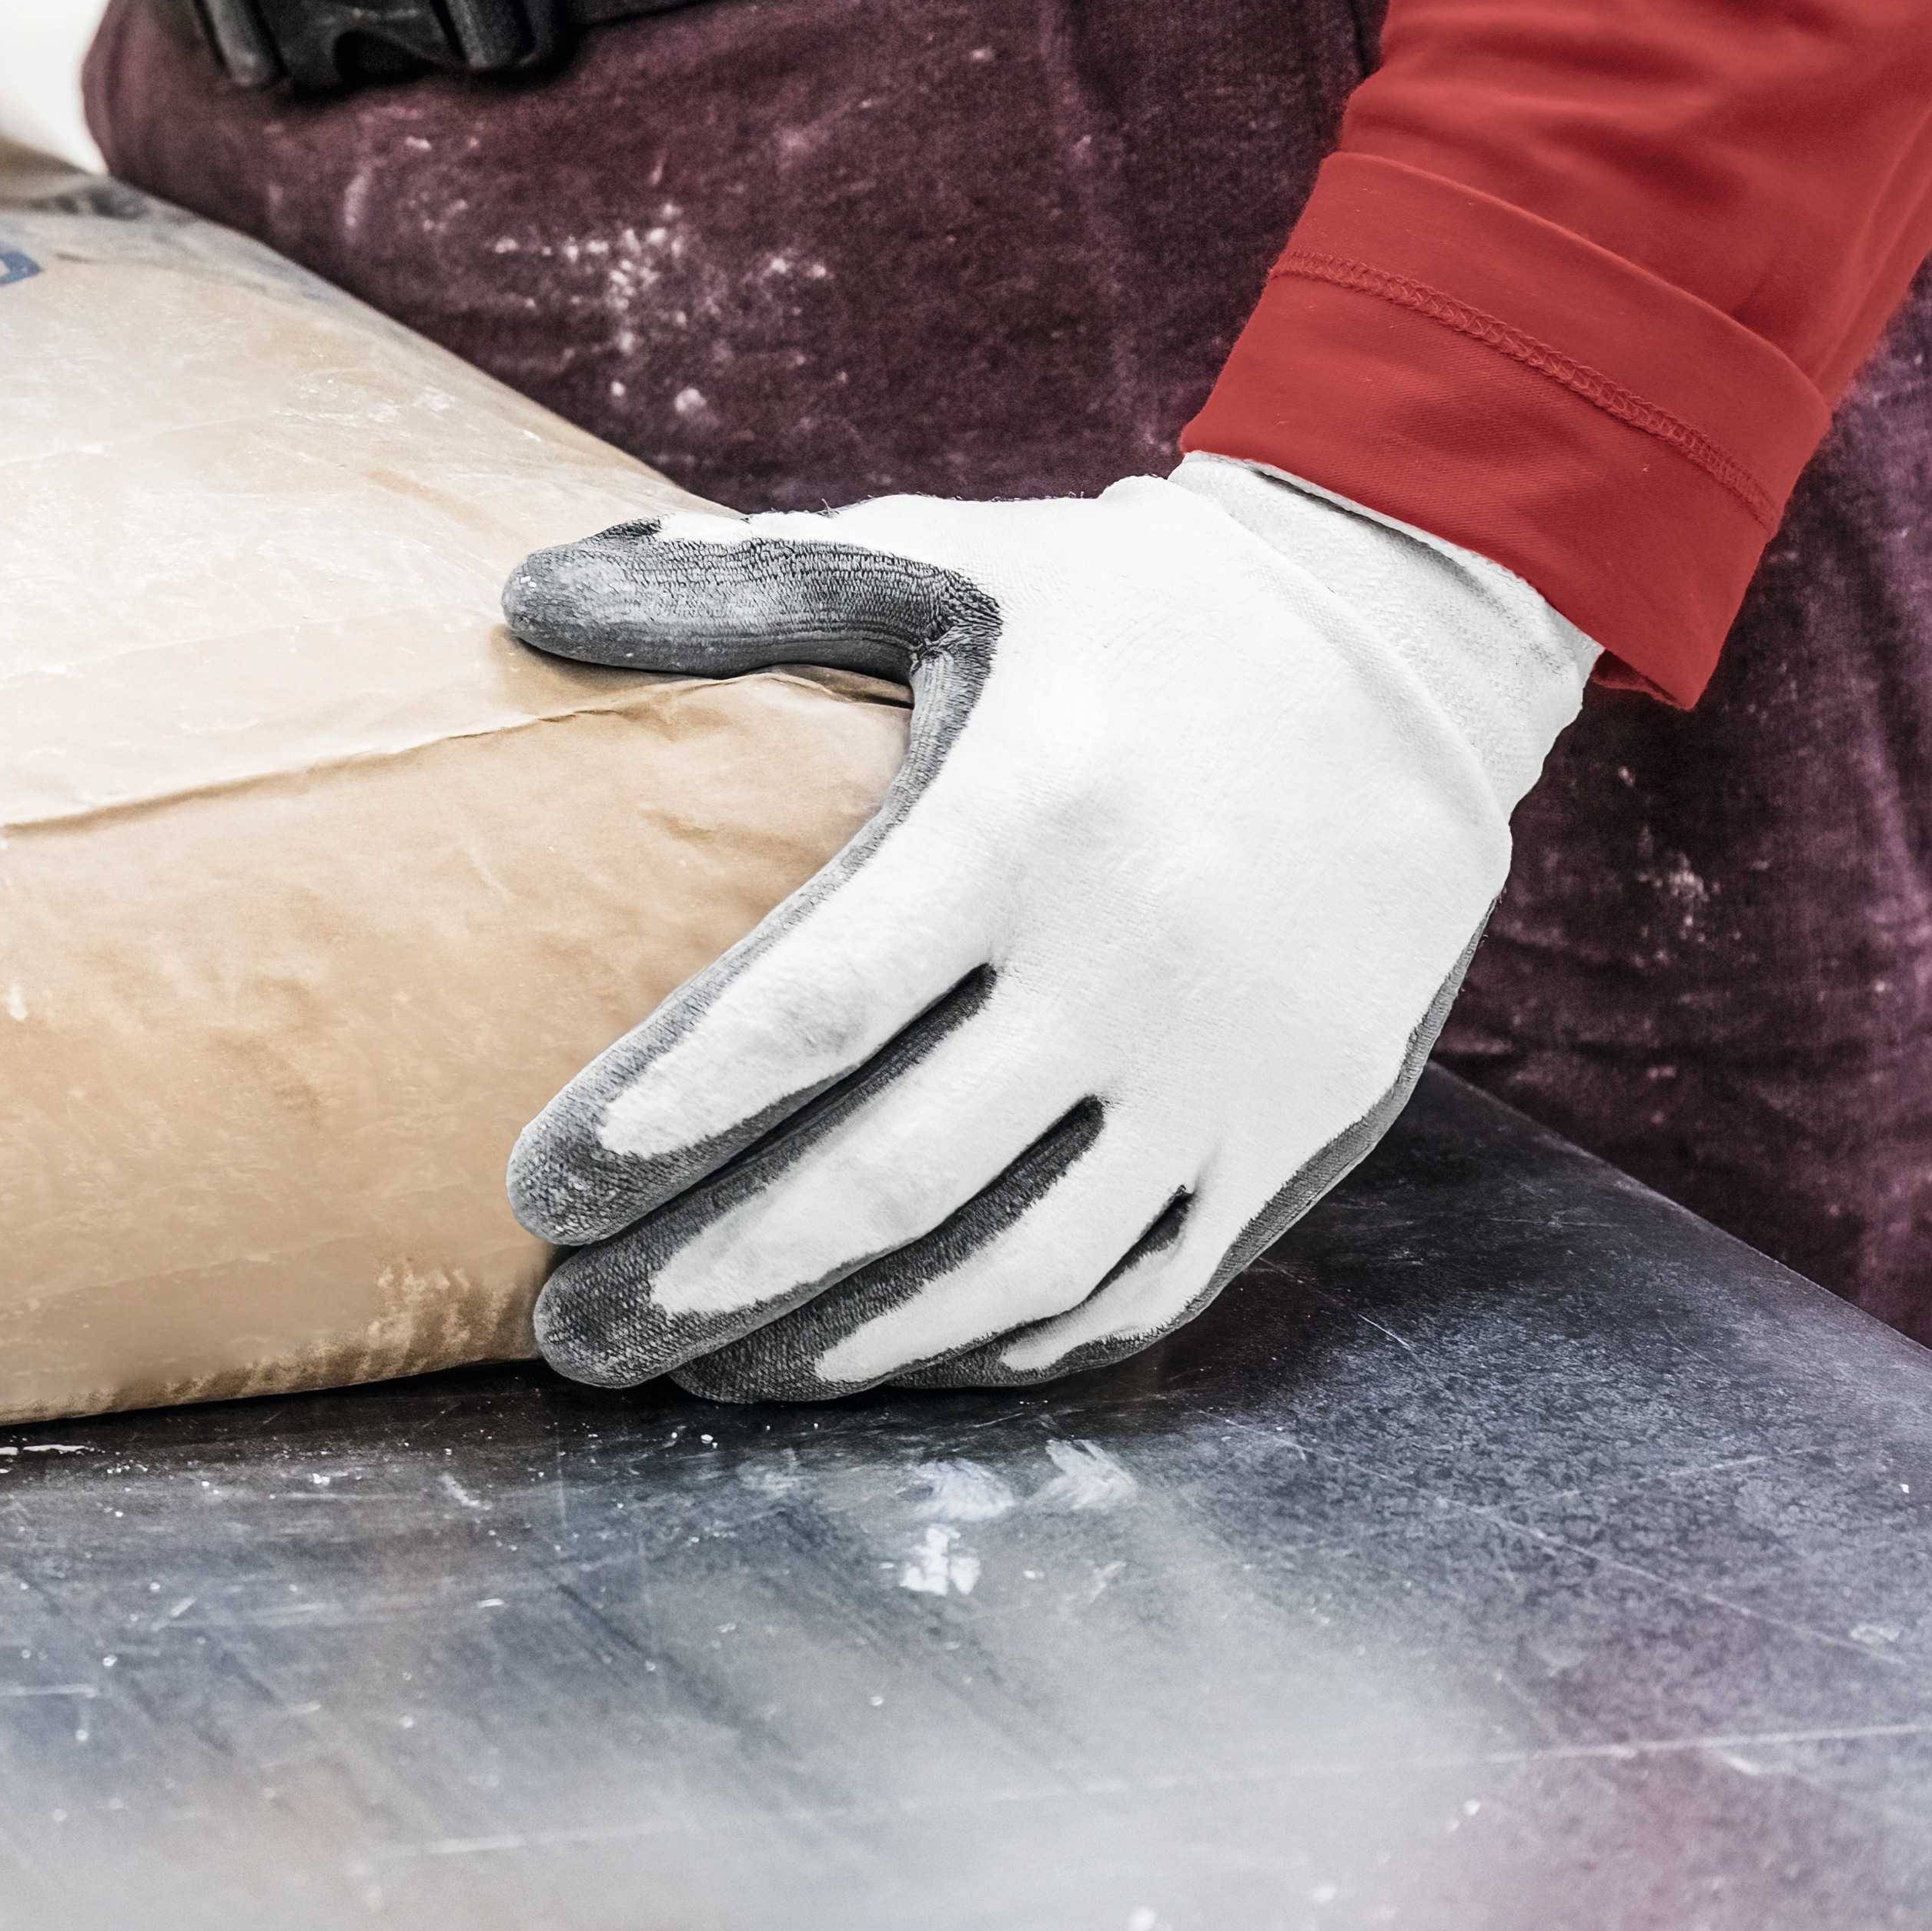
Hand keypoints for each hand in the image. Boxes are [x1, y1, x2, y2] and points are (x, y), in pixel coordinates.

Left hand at [495, 458, 1587, 1400]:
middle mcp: (1132, 962)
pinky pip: (1130, 1292)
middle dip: (713, 1274)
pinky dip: (992, 1349)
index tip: (542, 1193)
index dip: (669, 1118)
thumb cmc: (1131, 610)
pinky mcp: (1291, 1137)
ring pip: (1006, 1268)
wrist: (1407, 648)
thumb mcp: (948, 560)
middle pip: (890, 1176)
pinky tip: (877, 1363)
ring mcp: (1225, 1071)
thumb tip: (524, 592)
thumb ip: (736, 588)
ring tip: (698, 1370)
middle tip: (576, 1332)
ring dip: (836, 1344)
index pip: (813, 1010)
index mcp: (1026, 817)